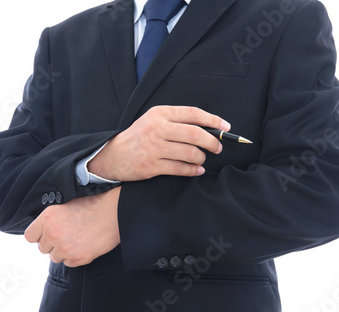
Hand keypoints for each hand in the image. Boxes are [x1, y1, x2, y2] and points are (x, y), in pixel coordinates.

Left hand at [24, 187, 120, 266]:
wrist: (114, 213)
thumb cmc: (93, 205)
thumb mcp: (66, 205)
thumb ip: (51, 218)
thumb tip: (44, 230)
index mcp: (48, 217)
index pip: (30, 236)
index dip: (39, 236)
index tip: (46, 234)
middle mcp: (53, 233)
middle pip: (43, 248)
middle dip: (52, 244)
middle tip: (67, 235)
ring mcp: (65, 247)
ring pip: (55, 257)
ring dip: (63, 251)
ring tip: (77, 240)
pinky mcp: (78, 257)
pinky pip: (69, 263)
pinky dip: (75, 257)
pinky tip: (84, 245)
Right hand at [88, 106, 229, 180]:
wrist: (113, 156)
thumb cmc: (138, 137)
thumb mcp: (153, 120)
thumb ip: (177, 121)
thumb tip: (210, 128)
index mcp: (159, 114)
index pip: (193, 114)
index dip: (213, 120)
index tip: (226, 126)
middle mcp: (157, 129)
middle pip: (196, 134)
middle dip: (212, 142)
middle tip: (217, 148)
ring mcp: (154, 148)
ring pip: (191, 153)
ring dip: (201, 158)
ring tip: (201, 160)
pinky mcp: (152, 166)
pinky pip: (181, 169)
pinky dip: (193, 171)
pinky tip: (196, 170)